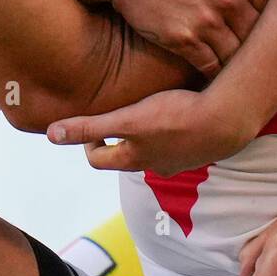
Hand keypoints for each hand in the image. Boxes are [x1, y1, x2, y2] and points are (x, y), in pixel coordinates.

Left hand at [47, 86, 252, 176]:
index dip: (87, 143)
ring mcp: (178, 160)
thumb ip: (90, 126)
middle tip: (114, 115)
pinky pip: (176, 142)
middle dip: (114, 139)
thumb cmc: (175, 117)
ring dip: (143, 135)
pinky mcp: (197, 148)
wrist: (224, 120)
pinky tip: (176, 110)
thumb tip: (51, 134)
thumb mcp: (127, 120)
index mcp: (133, 159)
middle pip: (124, 156)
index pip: (97, 160)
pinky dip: (169, 131)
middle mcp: (153, 165)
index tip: (91, 125)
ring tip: (144, 110)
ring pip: (151, 150)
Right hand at [110, 0, 276, 76]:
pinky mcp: (183, 40)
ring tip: (243, 64)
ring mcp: (206, 22)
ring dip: (240, 59)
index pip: (275, 4)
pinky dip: (217, 72)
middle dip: (261, 40)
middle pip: (260, 33)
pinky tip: (220, 72)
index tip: (269, 20)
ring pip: (238, 54)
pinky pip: (211, 66)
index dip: (275, 13)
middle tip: (260, 47)